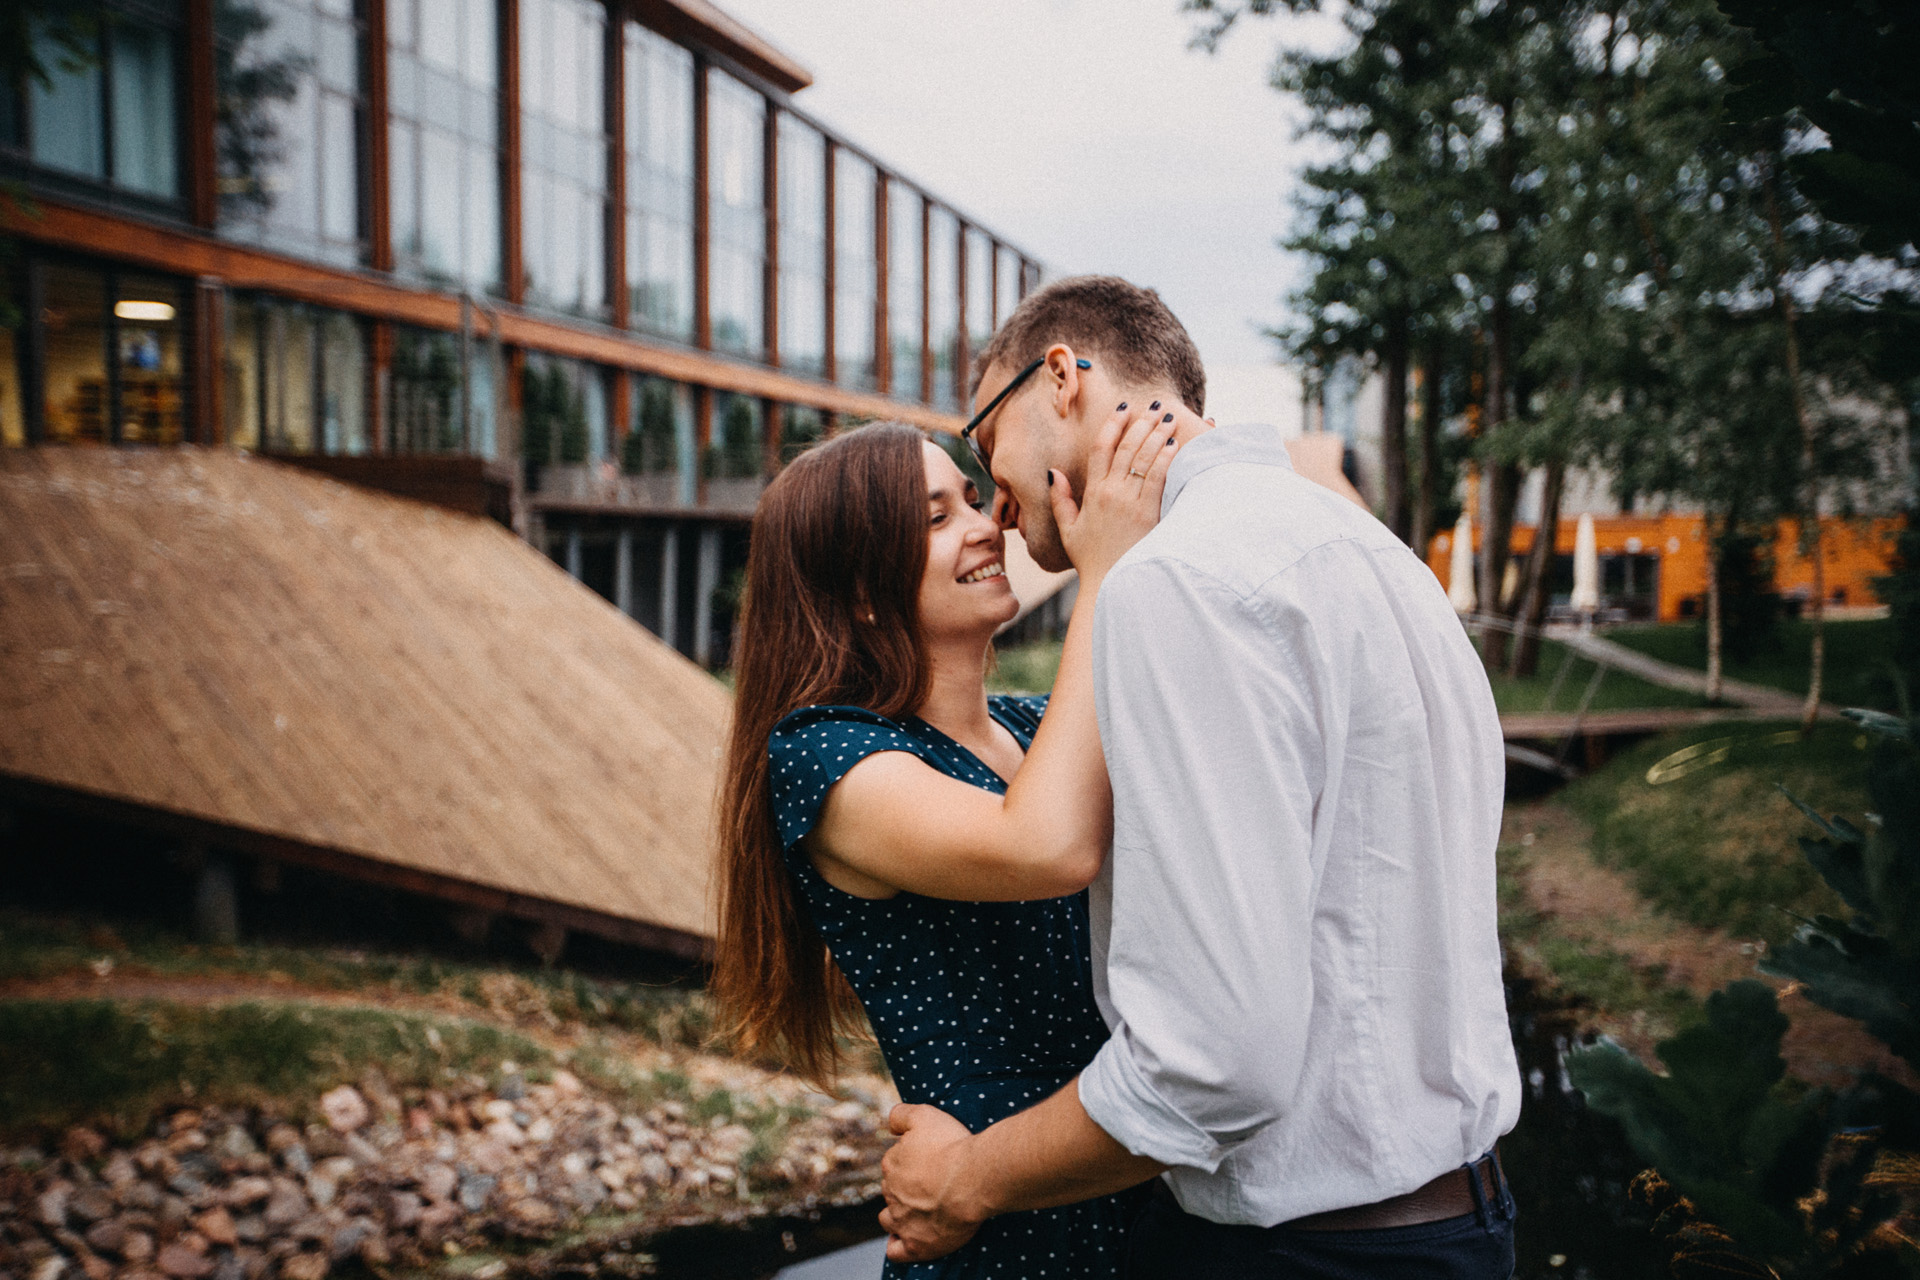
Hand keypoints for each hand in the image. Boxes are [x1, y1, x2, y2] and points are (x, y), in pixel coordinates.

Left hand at [879, 1103, 985, 1263]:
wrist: (973, 1178)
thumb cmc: (952, 1146)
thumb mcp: (925, 1115)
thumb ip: (901, 1115)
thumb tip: (889, 1122)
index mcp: (892, 1163)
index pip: (894, 1164)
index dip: (912, 1163)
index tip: (931, 1163)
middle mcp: (891, 1192)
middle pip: (892, 1191)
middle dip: (907, 1189)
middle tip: (933, 1186)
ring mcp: (901, 1220)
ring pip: (889, 1219)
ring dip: (898, 1216)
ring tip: (919, 1213)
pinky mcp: (915, 1244)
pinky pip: (896, 1251)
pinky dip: (898, 1246)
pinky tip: (907, 1240)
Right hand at [1051, 403, 1181, 579]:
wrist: (1112, 584)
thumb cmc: (1091, 559)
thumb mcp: (1068, 529)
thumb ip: (1060, 499)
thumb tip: (1052, 472)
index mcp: (1092, 493)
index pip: (1100, 448)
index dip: (1112, 424)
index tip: (1123, 407)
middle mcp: (1110, 492)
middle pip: (1126, 447)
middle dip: (1142, 422)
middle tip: (1156, 406)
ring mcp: (1130, 502)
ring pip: (1143, 457)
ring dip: (1157, 434)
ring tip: (1170, 417)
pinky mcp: (1148, 513)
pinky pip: (1158, 477)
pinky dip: (1166, 457)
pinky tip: (1174, 443)